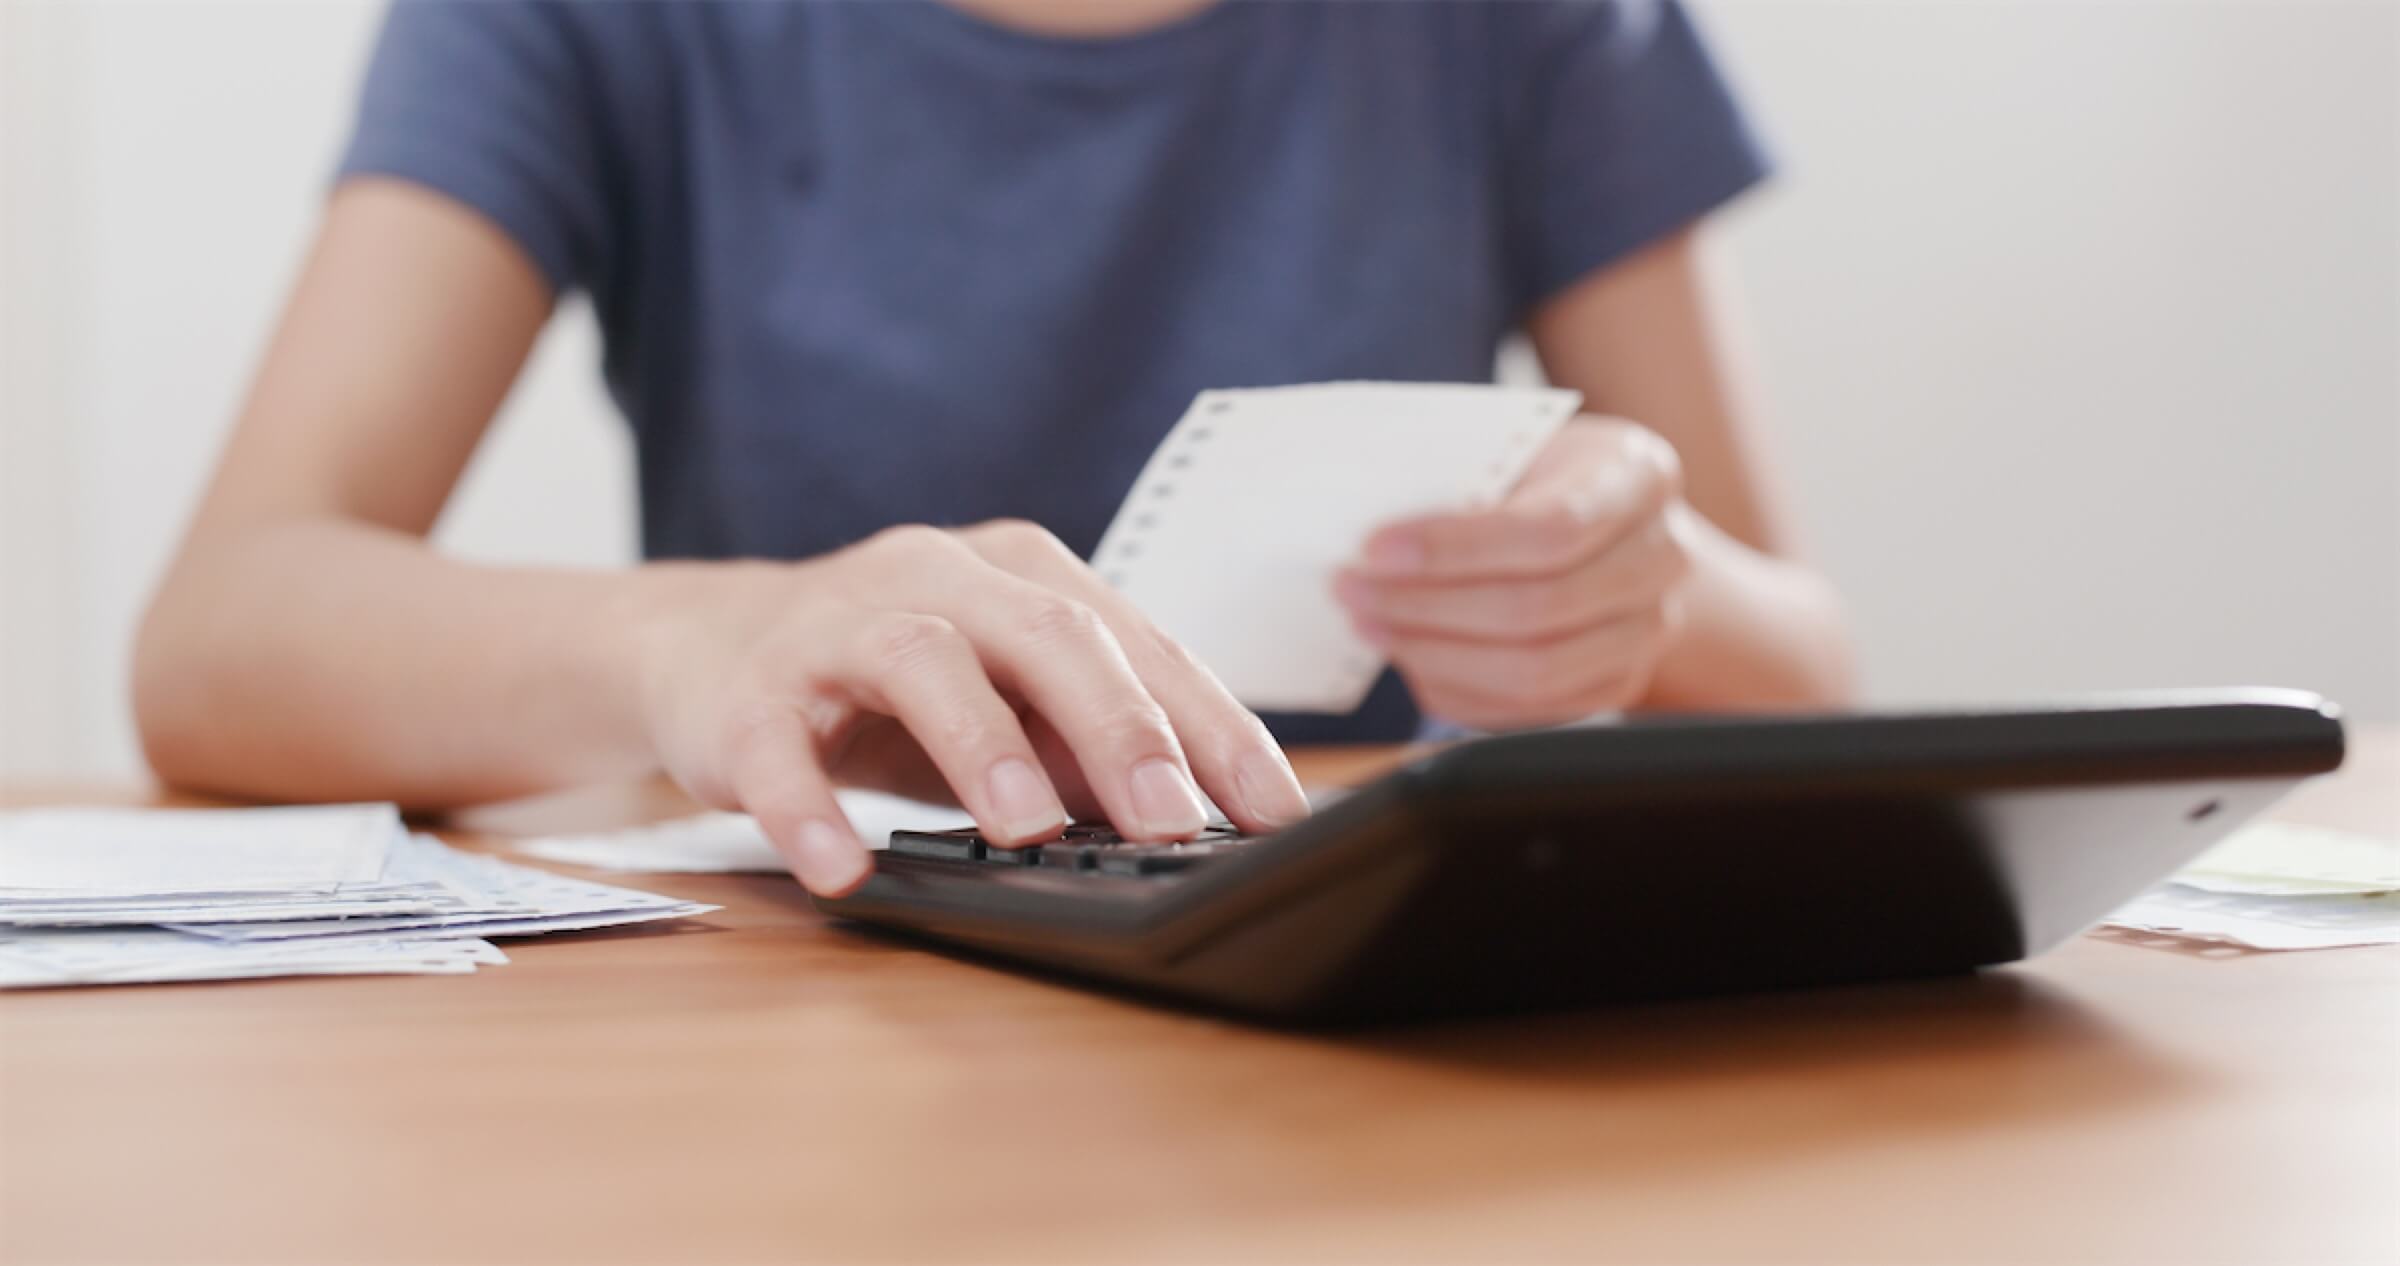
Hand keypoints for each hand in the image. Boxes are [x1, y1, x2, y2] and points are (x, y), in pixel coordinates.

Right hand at [633, 521, 1309, 895]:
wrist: (706, 645)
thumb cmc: (890, 682)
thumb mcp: (1007, 698)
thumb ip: (1090, 741)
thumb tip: (1203, 820)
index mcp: (1024, 575)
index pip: (1140, 646)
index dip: (1213, 728)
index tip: (1272, 811)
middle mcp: (940, 577)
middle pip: (1045, 634)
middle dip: (1120, 727)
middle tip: (1172, 820)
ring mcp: (839, 626)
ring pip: (923, 662)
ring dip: (981, 745)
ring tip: (1025, 829)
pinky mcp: (749, 693)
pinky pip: (777, 750)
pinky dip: (811, 810)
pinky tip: (844, 870)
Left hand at [1333, 417, 1691, 729]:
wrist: (1613, 526)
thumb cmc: (1546, 472)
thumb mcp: (1515, 443)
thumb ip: (1462, 472)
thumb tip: (1366, 523)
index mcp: (1639, 477)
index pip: (1551, 529)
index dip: (1455, 548)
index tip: (1376, 548)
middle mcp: (1661, 558)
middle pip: (1538, 609)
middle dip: (1427, 606)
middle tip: (1353, 590)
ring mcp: (1646, 632)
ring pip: (1533, 673)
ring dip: (1433, 654)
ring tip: (1369, 623)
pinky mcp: (1616, 685)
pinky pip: (1526, 712)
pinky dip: (1455, 690)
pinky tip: (1407, 654)